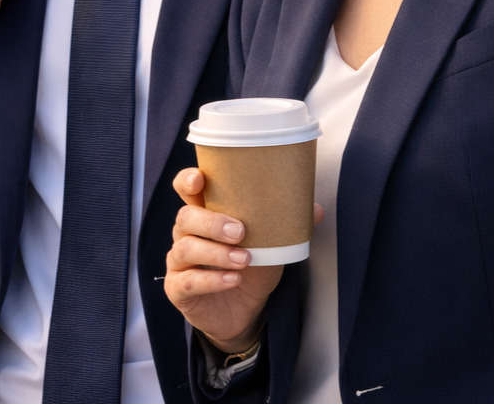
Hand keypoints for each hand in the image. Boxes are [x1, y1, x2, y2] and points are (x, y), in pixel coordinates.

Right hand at [164, 167, 323, 352]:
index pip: (186, 190)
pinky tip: (233, 279)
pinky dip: (212, 280)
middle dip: (212, 222)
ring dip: (216, 253)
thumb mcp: (271, 246)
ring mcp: (178, 263)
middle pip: (185, 217)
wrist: (245, 313)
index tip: (201, 180)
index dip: (187, 180)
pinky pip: (188, 281)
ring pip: (185, 248)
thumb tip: (315, 209)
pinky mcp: (178, 289)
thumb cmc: (251, 270)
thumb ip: (286, 226)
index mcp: (204, 216)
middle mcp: (186, 235)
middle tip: (241, 231)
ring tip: (243, 260)